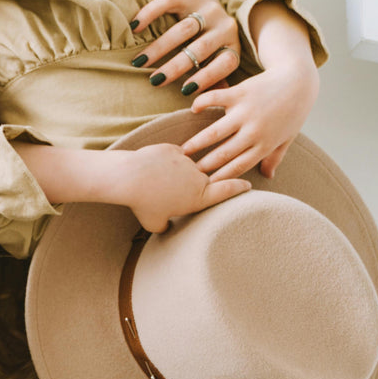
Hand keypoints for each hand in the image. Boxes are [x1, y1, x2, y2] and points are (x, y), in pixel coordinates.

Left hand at [117, 144, 251, 232]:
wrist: (130, 177)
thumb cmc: (141, 203)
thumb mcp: (154, 223)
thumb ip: (165, 226)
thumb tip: (167, 228)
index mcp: (198, 198)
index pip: (226, 191)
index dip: (239, 188)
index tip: (248, 185)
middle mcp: (198, 179)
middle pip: (204, 180)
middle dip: (192, 185)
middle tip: (173, 190)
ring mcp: (187, 163)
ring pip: (186, 168)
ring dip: (175, 174)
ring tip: (156, 181)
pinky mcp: (174, 150)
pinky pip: (173, 157)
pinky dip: (164, 163)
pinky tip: (151, 169)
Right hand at [131, 0, 241, 95]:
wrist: (204, 0)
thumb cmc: (205, 40)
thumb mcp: (213, 58)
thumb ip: (212, 79)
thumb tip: (206, 104)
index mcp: (231, 46)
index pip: (225, 63)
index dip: (207, 78)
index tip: (185, 91)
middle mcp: (224, 26)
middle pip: (200, 48)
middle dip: (176, 66)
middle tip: (154, 80)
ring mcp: (208, 8)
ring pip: (185, 28)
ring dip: (160, 47)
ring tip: (140, 62)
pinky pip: (168, 2)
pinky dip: (150, 15)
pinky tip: (135, 28)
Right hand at [182, 63, 318, 181]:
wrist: (299, 80)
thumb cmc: (293, 110)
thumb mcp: (287, 137)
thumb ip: (275, 157)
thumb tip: (268, 177)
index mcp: (265, 144)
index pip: (239, 166)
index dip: (220, 178)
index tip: (205, 186)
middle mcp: (255, 130)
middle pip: (224, 153)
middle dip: (204, 165)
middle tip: (188, 172)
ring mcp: (246, 112)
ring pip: (215, 132)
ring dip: (196, 142)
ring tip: (182, 151)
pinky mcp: (240, 93)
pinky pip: (215, 99)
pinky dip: (202, 103)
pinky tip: (194, 110)